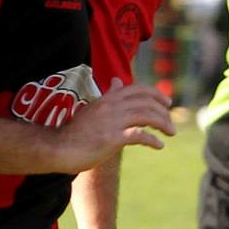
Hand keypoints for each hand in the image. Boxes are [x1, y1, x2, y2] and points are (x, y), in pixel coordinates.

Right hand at [59, 84, 175, 170]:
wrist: (58, 148)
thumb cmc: (74, 132)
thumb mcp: (92, 108)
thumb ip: (108, 96)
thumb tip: (117, 80)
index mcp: (107, 99)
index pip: (137, 89)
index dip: (155, 94)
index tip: (166, 101)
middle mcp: (111, 107)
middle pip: (146, 101)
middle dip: (163, 109)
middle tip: (171, 119)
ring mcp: (112, 122)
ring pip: (147, 116)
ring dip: (163, 123)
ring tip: (171, 132)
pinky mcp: (112, 138)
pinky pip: (139, 135)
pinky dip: (153, 139)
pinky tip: (159, 145)